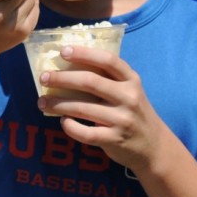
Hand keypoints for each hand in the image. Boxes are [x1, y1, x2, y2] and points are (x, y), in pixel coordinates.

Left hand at [37, 49, 167, 170]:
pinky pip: (85, 133)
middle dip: (62, 78)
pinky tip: (63, 121)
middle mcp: (128, 97)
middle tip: (43, 78)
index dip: (84, 53)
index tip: (63, 51)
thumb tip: (68, 64)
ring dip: (57, 104)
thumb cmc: (133, 112)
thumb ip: (107, 78)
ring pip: (82, 108)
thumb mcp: (128, 91)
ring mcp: (122, 119)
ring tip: (42, 101)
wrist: (154, 146)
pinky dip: (70, 126)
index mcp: (131, 80)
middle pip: (90, 82)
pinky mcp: (114, 139)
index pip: (108, 60)